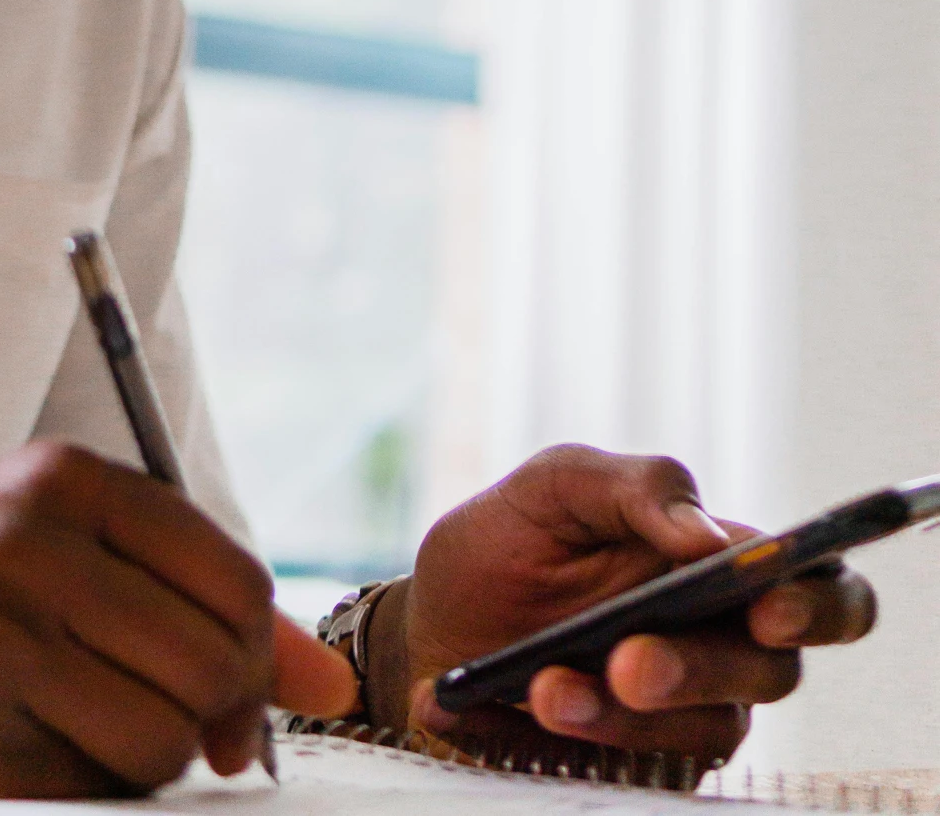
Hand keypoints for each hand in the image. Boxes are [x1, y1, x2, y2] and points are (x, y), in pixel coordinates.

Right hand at [0, 440, 354, 811]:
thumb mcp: (47, 554)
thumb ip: (184, 600)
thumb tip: (324, 681)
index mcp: (62, 478)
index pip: (233, 576)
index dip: (258, 660)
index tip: (238, 709)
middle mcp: (25, 538)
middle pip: (209, 663)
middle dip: (203, 726)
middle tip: (147, 741)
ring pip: (158, 742)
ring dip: (134, 774)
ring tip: (67, 746)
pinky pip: (82, 800)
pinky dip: (74, 805)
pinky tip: (21, 770)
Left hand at [366, 444, 874, 773]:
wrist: (432, 625)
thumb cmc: (508, 543)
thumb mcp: (556, 485)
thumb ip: (637, 485)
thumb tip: (708, 535)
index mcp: (719, 560)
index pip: (818, 582)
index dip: (819, 601)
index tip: (770, 607)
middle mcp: (720, 639)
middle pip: (773, 668)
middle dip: (703, 667)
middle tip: (631, 661)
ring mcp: (686, 710)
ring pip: (708, 727)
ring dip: (625, 711)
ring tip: (547, 685)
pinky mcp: (643, 764)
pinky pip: (642, 767)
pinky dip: (582, 736)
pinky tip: (524, 705)